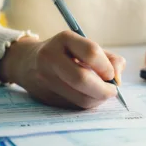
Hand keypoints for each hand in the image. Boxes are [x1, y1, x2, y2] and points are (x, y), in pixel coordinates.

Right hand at [0, 30, 125, 108]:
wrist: (28, 62)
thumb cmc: (66, 53)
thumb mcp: (86, 47)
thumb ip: (109, 59)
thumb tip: (117, 79)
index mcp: (64, 39)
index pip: (91, 53)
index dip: (107, 67)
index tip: (111, 75)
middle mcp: (51, 58)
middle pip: (82, 79)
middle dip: (104, 89)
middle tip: (113, 91)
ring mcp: (46, 79)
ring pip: (80, 98)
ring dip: (98, 99)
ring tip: (103, 93)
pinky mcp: (46, 97)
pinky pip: (75, 105)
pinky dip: (88, 103)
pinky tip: (90, 96)